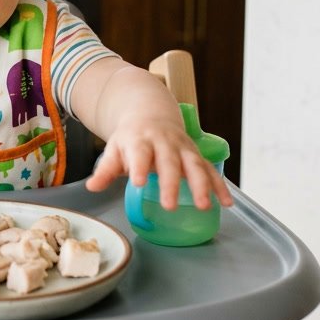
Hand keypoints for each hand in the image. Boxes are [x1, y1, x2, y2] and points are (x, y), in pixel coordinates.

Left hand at [83, 116, 232, 210]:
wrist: (150, 113)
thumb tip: (92, 187)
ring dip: (201, 185)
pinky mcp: (196, 155)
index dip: (140, 167)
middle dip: (171, 183)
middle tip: (170, 205)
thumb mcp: (114, 149)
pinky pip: (210, 170)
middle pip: (169, 162)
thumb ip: (105, 169)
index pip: (139, 153)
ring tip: (204, 206)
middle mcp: (164, 142)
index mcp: (140, 140)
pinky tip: (226, 202)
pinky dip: (220, 185)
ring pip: (194, 165)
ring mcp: (182, 148)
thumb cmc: (131, 138)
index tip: (139, 183)